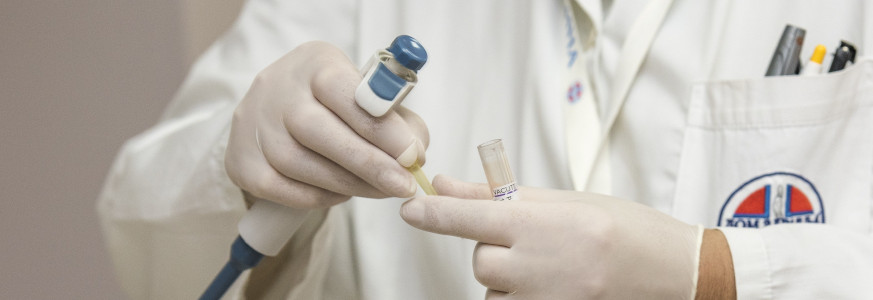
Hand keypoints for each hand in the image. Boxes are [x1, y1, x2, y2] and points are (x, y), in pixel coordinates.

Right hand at [225, 41, 428, 208]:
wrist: (278, 109)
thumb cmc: (337, 105)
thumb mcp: (370, 97)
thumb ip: (400, 122)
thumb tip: (414, 156)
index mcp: (315, 63)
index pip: (346, 92)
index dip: (383, 128)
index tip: (413, 156)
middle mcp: (277, 88)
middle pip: (317, 130)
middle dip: (368, 163)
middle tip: (402, 186)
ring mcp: (253, 123)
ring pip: (297, 163)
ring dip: (347, 184)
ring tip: (380, 191)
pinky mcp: (240, 160)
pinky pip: (280, 187)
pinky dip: (316, 196)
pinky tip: (341, 194)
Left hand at [400, 175, 713, 298]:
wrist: (675, 274)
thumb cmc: (628, 231)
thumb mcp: (567, 201)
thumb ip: (501, 195)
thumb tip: (448, 185)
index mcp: (547, 224)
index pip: (473, 217)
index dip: (436, 213)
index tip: (411, 208)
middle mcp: (543, 266)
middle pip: (482, 259)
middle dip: (494, 247)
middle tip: (531, 238)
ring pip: (494, 288)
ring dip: (508, 276)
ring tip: (553, 265)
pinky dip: (521, 295)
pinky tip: (554, 284)